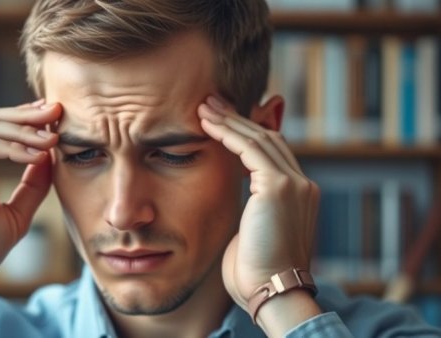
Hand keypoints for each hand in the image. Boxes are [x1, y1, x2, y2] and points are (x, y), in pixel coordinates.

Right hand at [0, 101, 60, 316]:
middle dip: (29, 116)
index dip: (27, 119)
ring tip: (52, 139)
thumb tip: (52, 155)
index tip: (56, 115)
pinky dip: (11, 148)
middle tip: (58, 112)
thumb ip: (33, 185)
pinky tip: (34, 156)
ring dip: (24, 132)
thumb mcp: (16, 214)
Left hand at [197, 96, 319, 306]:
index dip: (246, 135)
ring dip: (229, 121)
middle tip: (210, 104)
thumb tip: (238, 201)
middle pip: (268, 139)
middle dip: (237, 120)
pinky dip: (228, 133)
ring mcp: (294, 184)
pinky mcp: (279, 187)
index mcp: (298, 196)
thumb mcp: (254, 233)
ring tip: (204, 107)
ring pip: (259, 139)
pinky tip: (207, 124)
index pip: (272, 154)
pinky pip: (250, 149)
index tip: (221, 123)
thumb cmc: (256, 272)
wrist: (271, 292)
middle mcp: (302, 185)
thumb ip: (252, 210)